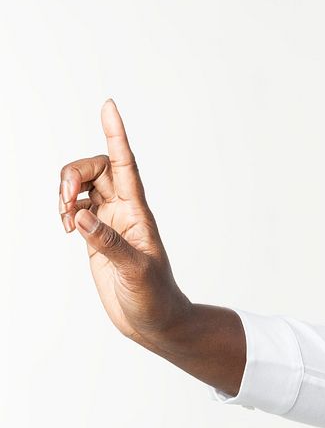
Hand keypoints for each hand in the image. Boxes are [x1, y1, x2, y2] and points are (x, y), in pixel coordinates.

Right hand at [59, 99, 190, 342]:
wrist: (156, 321)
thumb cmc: (155, 298)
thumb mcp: (136, 271)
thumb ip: (108, 244)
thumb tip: (80, 216)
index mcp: (139, 212)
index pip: (126, 164)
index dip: (116, 135)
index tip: (108, 106)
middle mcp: (124, 211)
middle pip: (96, 168)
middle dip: (73, 173)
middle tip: (65, 199)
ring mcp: (109, 222)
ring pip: (83, 186)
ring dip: (65, 191)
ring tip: (64, 219)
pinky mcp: (96, 237)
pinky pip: (76, 208)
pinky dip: (64, 208)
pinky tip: (66, 226)